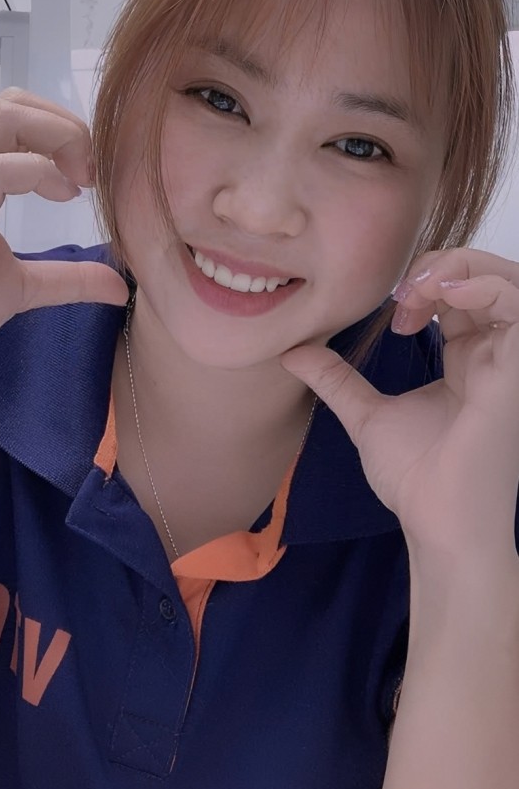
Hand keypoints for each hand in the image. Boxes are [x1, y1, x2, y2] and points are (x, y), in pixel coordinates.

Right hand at [0, 87, 128, 376]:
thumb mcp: (23, 288)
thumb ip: (69, 279)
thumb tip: (118, 286)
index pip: (13, 116)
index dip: (61, 130)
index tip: (91, 173)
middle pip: (12, 104)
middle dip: (66, 126)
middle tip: (92, 172)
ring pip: (4, 118)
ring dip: (60, 138)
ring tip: (80, 181)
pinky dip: (41, 171)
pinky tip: (64, 196)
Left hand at [280, 248, 518, 563]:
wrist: (437, 523)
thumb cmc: (416, 480)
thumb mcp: (366, 416)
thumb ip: (336, 380)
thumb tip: (291, 352)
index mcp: (467, 360)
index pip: (460, 293)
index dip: (425, 284)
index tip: (390, 313)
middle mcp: (494, 355)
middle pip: (487, 276)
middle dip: (443, 265)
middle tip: (403, 293)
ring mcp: (509, 361)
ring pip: (508, 281)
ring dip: (464, 268)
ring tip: (422, 290)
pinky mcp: (515, 371)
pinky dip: (486, 286)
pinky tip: (444, 296)